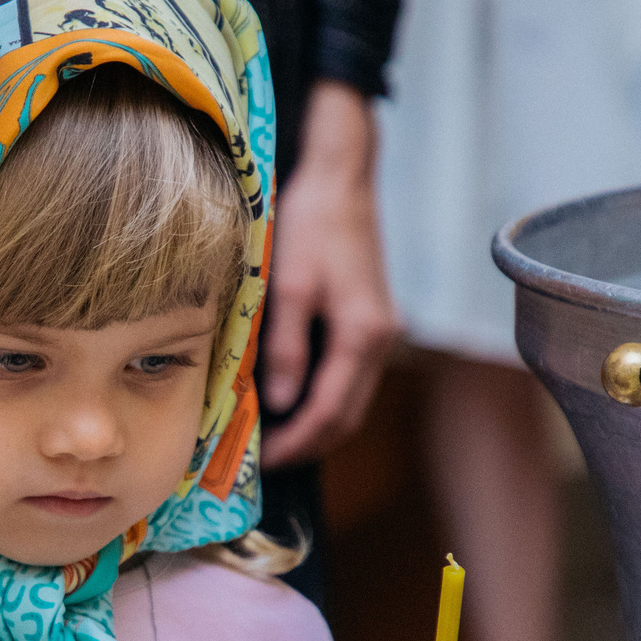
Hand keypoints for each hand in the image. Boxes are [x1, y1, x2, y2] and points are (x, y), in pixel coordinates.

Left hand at [262, 80, 403, 467]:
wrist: (341, 179)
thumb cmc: (311, 224)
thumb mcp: (290, 284)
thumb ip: (285, 347)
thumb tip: (279, 402)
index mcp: (363, 335)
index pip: (330, 412)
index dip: (295, 443)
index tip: (261, 461)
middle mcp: (380, 340)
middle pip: (347, 416)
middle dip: (307, 444)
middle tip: (261, 459)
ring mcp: (380, 332)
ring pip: (351, 399)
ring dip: (316, 424)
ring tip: (271, 435)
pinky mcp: (371, 321)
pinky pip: (349, 376)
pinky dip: (323, 396)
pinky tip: (290, 397)